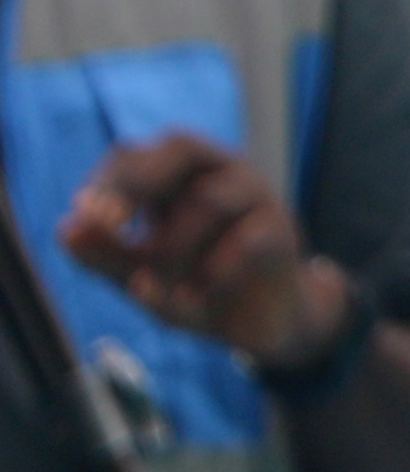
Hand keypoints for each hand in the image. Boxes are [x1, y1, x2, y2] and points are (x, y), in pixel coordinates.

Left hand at [58, 132, 344, 370]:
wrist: (264, 325)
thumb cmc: (199, 287)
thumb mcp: (142, 274)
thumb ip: (105, 254)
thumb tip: (66, 230)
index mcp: (178, 178)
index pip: (135, 156)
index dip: (108, 181)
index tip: (84, 216)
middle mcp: (219, 174)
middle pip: (182, 145)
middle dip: (138, 180)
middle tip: (108, 222)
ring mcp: (257, 197)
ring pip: (208, 199)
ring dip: (171, 247)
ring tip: (157, 282)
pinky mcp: (282, 232)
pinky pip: (245, 241)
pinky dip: (211, 272)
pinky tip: (195, 299)